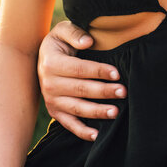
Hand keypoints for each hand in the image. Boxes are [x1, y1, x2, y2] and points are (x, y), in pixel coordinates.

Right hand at [37, 20, 124, 140]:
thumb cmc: (60, 42)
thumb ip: (75, 33)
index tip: (117, 74)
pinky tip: (97, 135)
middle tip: (124, 92)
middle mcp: (49, 84)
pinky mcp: (55, 112)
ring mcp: (51, 100)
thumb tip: (88, 41)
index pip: (79, 69)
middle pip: (81, 89)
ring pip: (77, 108)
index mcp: (51, 63)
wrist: (42, 58)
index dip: (98, 71)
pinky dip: (82, 131)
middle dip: (104, 91)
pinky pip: (68, 124)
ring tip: (116, 112)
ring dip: (97, 112)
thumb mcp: (63, 31)